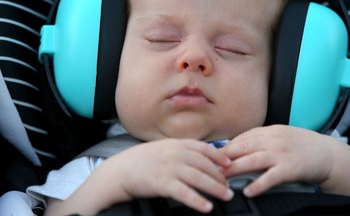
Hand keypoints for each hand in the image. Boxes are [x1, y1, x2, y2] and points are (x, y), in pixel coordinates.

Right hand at [107, 139, 233, 212]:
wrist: (120, 169)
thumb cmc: (140, 160)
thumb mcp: (162, 147)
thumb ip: (179, 150)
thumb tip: (197, 158)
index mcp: (177, 144)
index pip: (204, 148)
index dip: (219, 157)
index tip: (228, 164)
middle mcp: (176, 153)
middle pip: (205, 165)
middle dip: (220, 176)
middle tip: (228, 186)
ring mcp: (170, 167)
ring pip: (199, 178)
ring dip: (216, 188)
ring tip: (226, 196)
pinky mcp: (164, 183)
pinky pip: (185, 193)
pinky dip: (197, 201)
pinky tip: (206, 207)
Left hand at [220, 125, 333, 196]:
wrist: (328, 153)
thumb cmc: (301, 145)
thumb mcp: (280, 136)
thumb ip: (261, 139)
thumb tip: (238, 147)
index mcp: (269, 131)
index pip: (242, 138)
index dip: (226, 148)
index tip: (213, 157)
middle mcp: (273, 139)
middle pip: (242, 148)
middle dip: (224, 158)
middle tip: (209, 167)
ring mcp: (281, 153)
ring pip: (252, 160)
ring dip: (235, 170)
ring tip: (221, 178)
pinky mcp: (291, 168)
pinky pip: (271, 177)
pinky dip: (259, 184)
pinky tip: (248, 192)